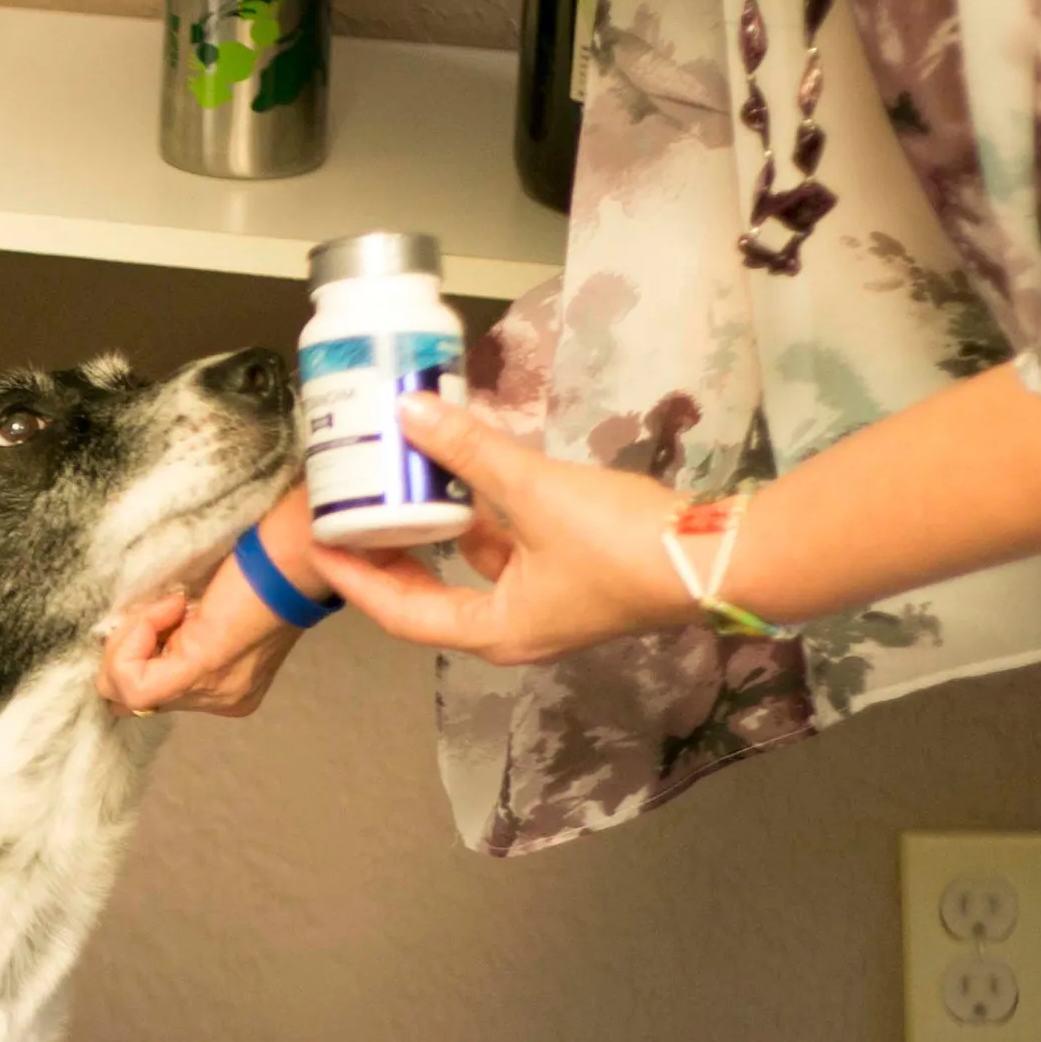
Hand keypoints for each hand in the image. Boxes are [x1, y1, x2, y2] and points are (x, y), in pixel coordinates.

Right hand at [98, 488, 318, 717]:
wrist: (293, 551)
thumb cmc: (258, 564)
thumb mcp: (207, 607)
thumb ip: (176, 632)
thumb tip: (130, 638)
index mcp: (230, 686)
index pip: (149, 695)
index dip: (135, 650)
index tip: (172, 605)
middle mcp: (223, 700)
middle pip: (131, 701)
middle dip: (126, 651)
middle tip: (161, 608)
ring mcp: (213, 692)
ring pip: (126, 695)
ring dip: (133, 639)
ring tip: (172, 605)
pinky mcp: (199, 671)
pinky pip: (135, 682)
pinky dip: (136, 636)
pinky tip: (171, 606)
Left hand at [305, 394, 698, 665]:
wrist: (720, 556)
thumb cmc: (623, 543)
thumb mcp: (534, 491)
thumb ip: (469, 451)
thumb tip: (409, 412)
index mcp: (493, 630)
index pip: (398, 613)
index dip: (355, 578)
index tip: (320, 543)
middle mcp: (512, 629)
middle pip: (429, 597)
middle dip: (390, 555)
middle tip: (352, 516)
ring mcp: (545, 607)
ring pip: (472, 570)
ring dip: (439, 531)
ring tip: (402, 489)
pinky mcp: (572, 581)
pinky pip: (509, 553)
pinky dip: (485, 521)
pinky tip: (471, 481)